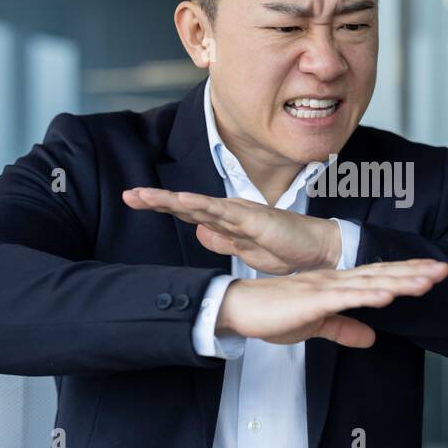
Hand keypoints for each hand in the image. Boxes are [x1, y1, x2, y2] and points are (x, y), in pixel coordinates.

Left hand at [124, 187, 339, 274]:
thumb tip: (198, 232)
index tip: (135, 200)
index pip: (188, 213)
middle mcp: (230, 213)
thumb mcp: (245, 251)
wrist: (318, 251)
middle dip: (157, 200)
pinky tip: (183, 200)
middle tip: (129, 195)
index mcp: (226, 222)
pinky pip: (223, 211)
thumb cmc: (286, 249)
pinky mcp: (253, 219)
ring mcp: (240, 214)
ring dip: (170, 200)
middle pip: (187, 205)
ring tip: (144, 196)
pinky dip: (202, 204)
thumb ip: (222, 240)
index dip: (162, 206)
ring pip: (199, 205)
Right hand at [214, 260, 447, 347]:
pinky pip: (346, 298)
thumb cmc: (272, 315)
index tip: (433, 271)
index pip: (379, 276)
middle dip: (415, 272)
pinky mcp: (313, 301)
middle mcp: (335, 280)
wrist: (239, 310)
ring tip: (428, 280)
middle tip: (445, 269)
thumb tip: (372, 338)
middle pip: (382, 274)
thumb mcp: (316, 326)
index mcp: (337, 285)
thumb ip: (344, 329)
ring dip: (400, 280)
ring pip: (371, 283)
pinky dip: (368, 295)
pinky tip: (389, 295)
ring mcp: (325, 288)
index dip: (407, 273)